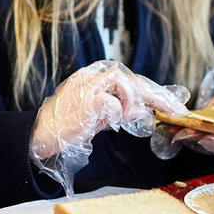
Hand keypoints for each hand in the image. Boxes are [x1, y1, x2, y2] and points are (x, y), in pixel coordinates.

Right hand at [31, 60, 189, 194]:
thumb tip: (142, 110)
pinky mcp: (83, 103)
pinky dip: (117, 112)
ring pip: (120, 79)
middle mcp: (89, 77)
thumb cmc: (67, 126)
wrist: (40, 136)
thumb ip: (118, 110)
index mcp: (92, 78)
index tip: (170, 103)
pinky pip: (109, 102)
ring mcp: (85, 88)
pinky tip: (113, 122)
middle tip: (173, 108)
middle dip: (155, 94)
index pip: (129, 78)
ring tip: (125, 117)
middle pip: (130, 77)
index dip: (151, 90)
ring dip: (130, 100)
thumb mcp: (97, 115)